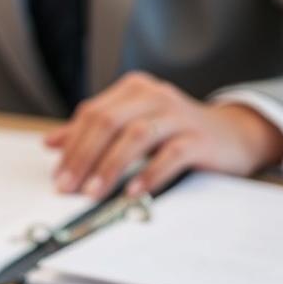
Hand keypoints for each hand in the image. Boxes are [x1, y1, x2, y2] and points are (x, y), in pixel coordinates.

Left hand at [45, 72, 282, 198]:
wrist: (232, 135)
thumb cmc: (173, 131)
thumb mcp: (130, 125)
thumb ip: (92, 131)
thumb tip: (50, 143)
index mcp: (132, 90)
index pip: (91, 114)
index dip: (71, 146)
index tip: (57, 176)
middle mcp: (154, 96)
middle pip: (108, 122)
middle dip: (83, 158)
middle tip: (68, 187)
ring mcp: (178, 115)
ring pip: (136, 136)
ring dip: (110, 167)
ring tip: (93, 193)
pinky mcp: (199, 138)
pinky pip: (171, 154)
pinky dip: (148, 173)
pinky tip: (133, 192)